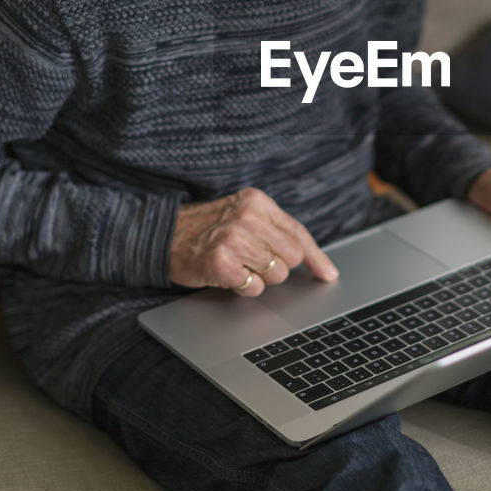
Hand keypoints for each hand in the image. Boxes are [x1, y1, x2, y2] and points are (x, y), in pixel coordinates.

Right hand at [169, 187, 338, 296]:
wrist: (163, 235)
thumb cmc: (207, 230)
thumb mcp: (241, 215)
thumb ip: (276, 231)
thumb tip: (317, 263)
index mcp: (257, 202)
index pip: (298, 232)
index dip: (316, 256)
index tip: (327, 274)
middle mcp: (247, 216)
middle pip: (291, 257)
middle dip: (277, 266)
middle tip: (253, 260)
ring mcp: (234, 239)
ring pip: (275, 274)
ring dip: (259, 278)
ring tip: (237, 264)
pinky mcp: (221, 262)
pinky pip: (253, 288)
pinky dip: (243, 287)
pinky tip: (227, 274)